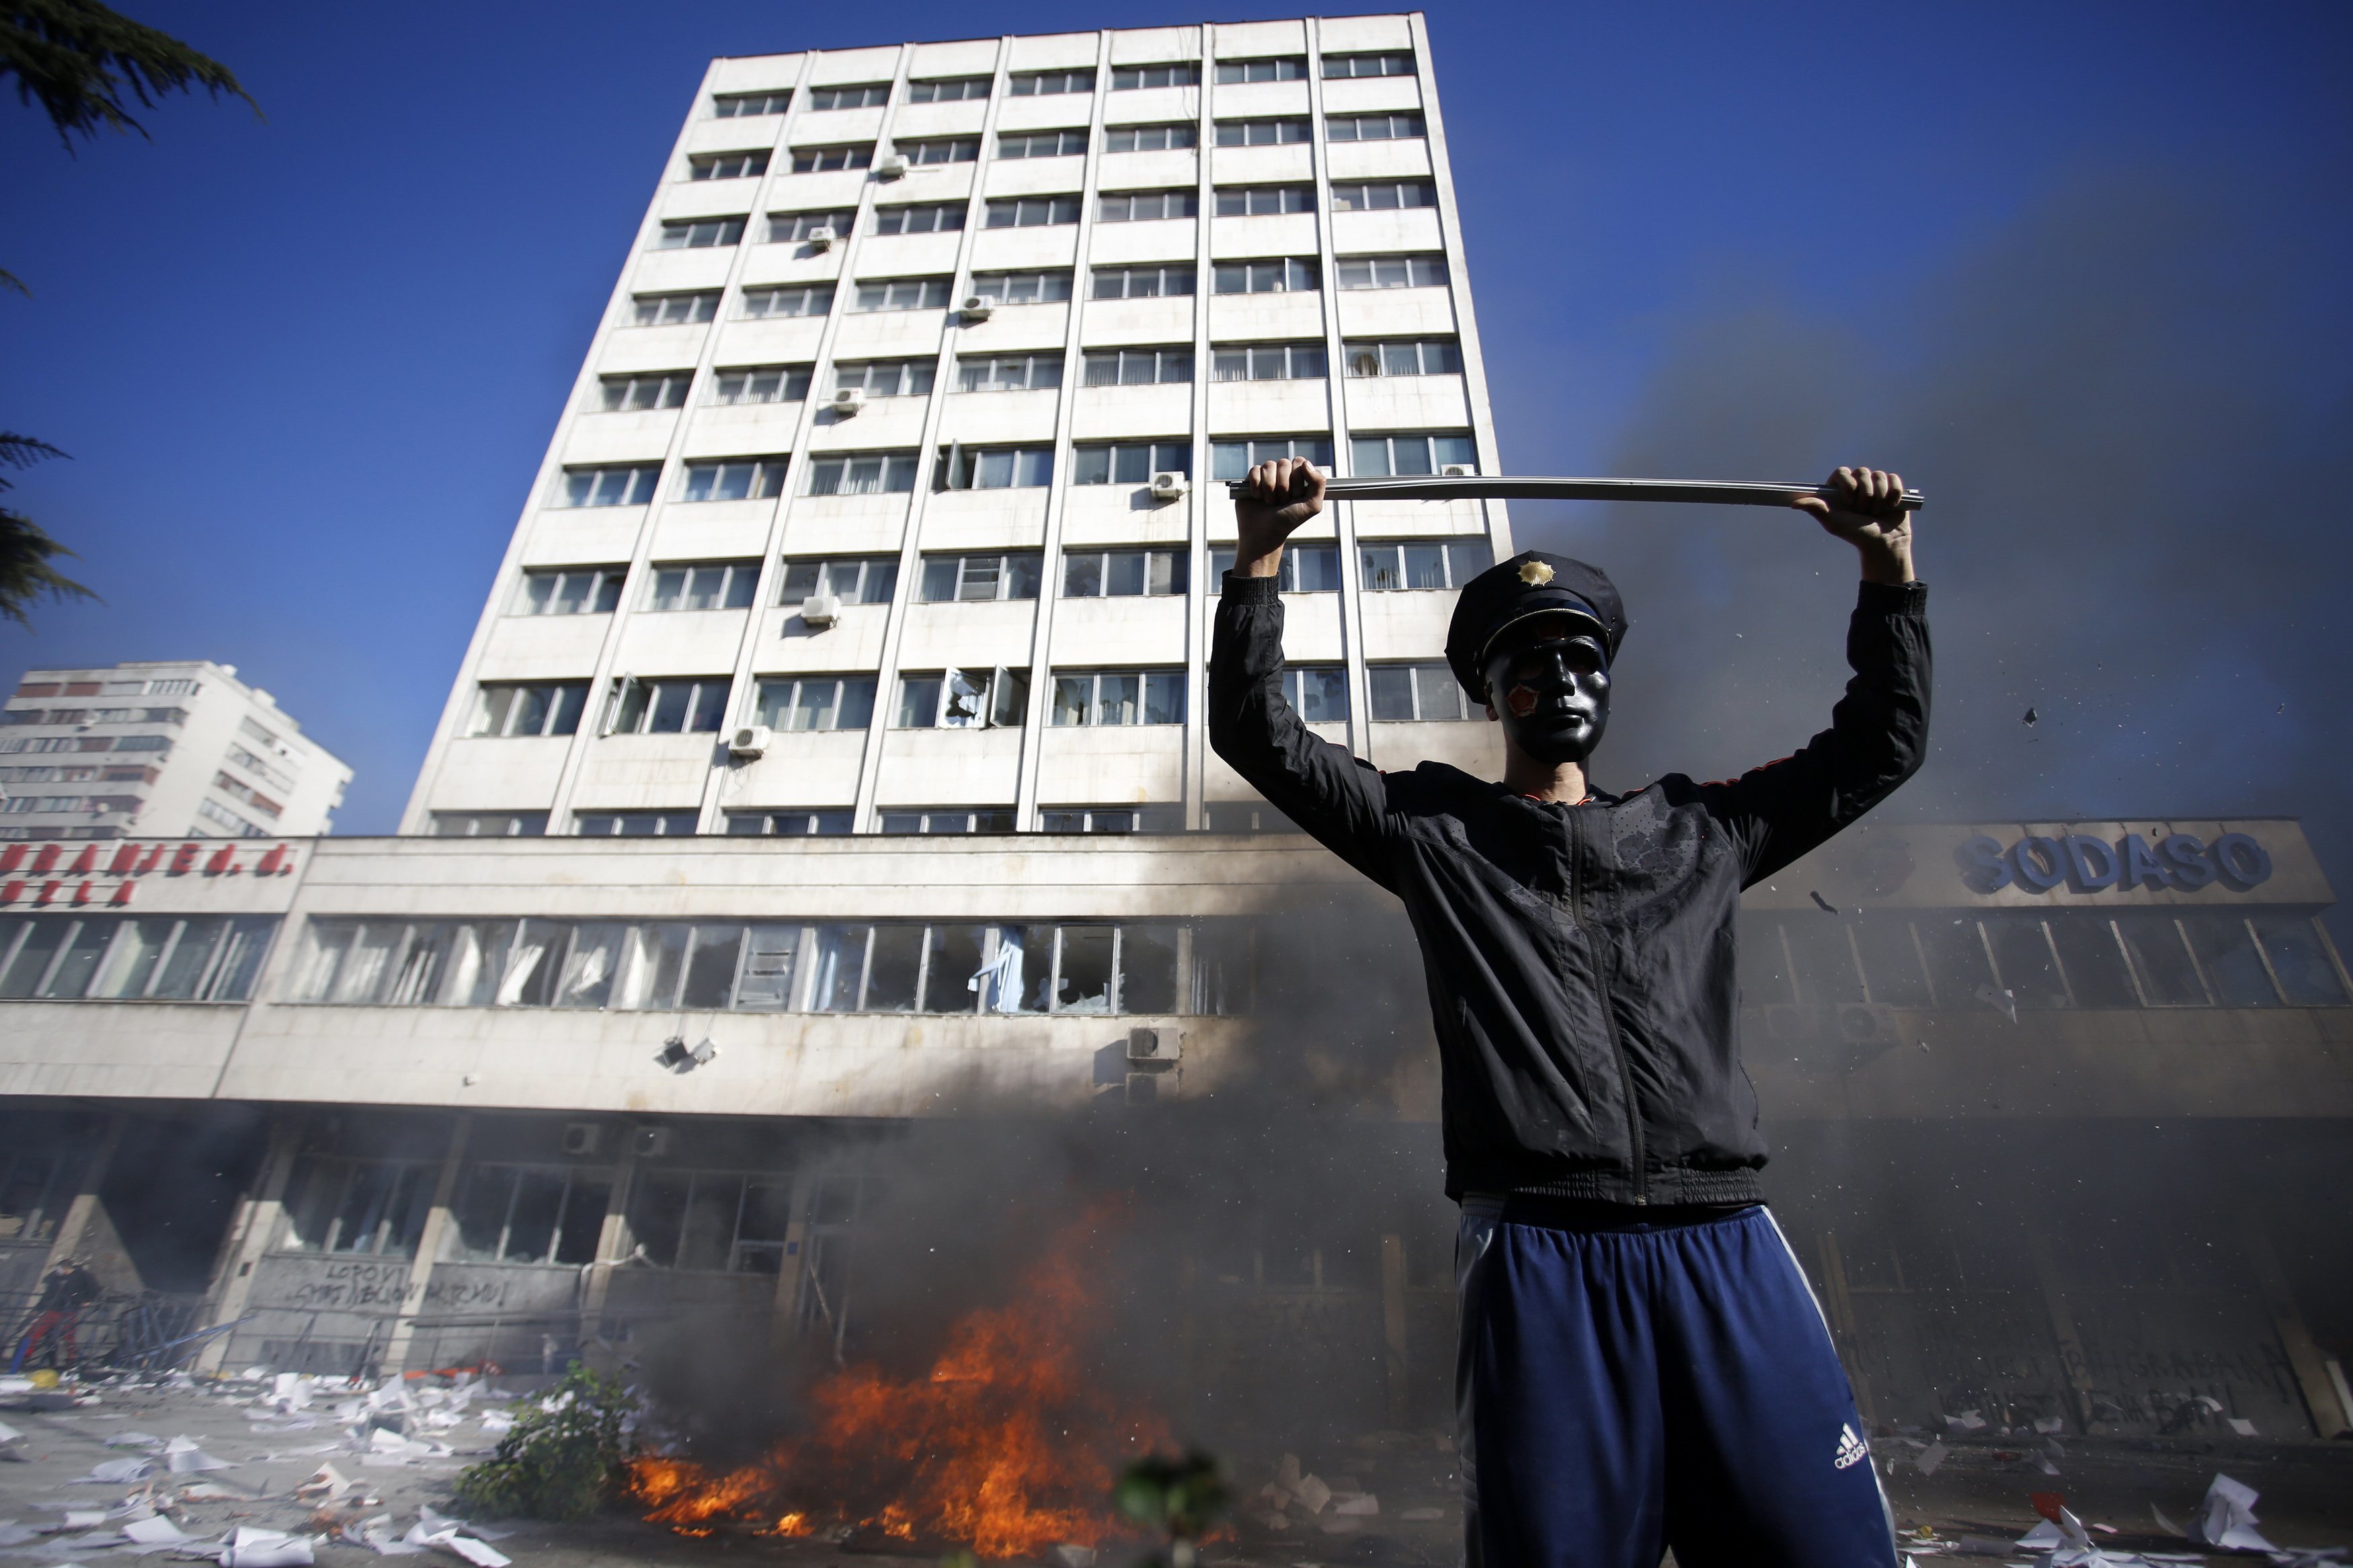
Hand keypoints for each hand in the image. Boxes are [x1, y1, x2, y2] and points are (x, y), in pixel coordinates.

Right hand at [1232, 458, 1325, 577]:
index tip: (1295, 497)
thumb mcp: (1312, 505)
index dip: (1297, 479)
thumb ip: (1319, 483)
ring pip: (1268, 466)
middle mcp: (1283, 474)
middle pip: (1284, 463)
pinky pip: (1254, 470)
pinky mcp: (1251, 479)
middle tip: (1282, 502)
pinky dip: (1256, 486)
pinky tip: (1257, 497)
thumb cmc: (1288, 521)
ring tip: (1270, 502)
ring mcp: (1267, 476)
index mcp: (1299, 477)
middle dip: (1283, 486)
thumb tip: (1305, 463)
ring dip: (1269, 488)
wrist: (1265, 533)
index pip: (1299, 462)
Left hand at [1792, 466, 1914, 584]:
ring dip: (1879, 497)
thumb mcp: (1834, 524)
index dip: (1847, 484)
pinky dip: (1894, 493)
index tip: (1849, 501)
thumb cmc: (1856, 534)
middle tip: (1863, 511)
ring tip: (1876, 512)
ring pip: (1879, 475)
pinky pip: (1894, 479)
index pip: (1842, 472)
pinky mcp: (1892, 487)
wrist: (1884, 543)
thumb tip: (1794, 503)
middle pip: (1862, 472)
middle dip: (1865, 494)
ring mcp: (1875, 485)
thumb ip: (1816, 510)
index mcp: (1841, 489)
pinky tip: (1891, 505)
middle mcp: (1857, 484)